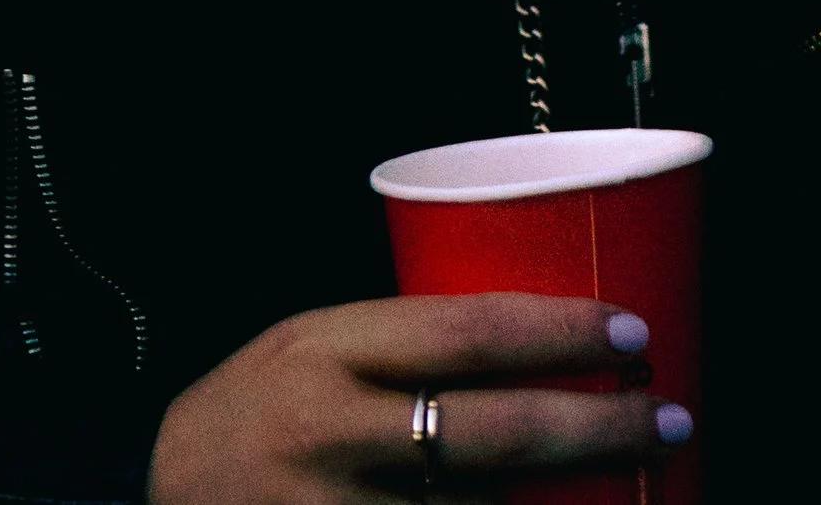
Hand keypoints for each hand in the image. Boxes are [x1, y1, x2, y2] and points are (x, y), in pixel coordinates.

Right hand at [147, 293, 691, 502]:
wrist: (152, 501)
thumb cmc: (251, 414)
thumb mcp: (307, 346)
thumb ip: (400, 346)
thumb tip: (536, 338)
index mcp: (322, 350)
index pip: (464, 333)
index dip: (560, 333)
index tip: (633, 336)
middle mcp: (323, 436)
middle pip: (486, 435)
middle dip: (592, 428)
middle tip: (667, 417)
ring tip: (640, 484)